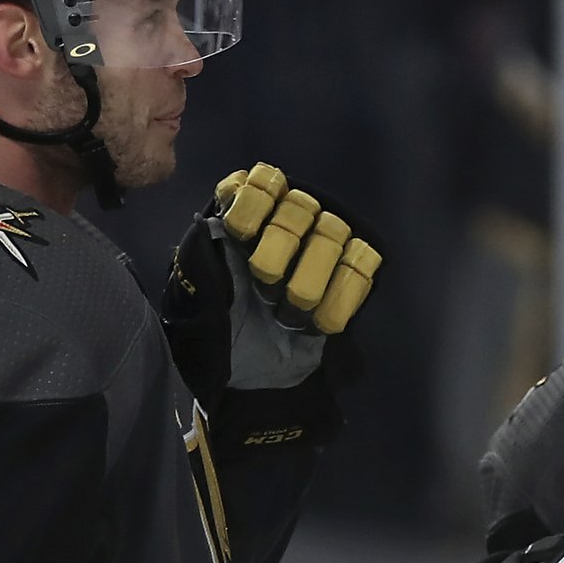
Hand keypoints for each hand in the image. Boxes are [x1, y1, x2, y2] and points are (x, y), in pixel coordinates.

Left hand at [163, 165, 379, 440]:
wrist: (252, 380)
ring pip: (332, 234)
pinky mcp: (353, 278)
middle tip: (263, 292)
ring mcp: (326, 249)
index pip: (262, 182)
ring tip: (286, 314)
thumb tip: (215, 221)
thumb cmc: (222, 331)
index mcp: (249, 220)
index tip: (240, 235)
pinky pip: (361, 268)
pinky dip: (334, 303)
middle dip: (276, 255)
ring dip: (303, 284)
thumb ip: (209, 254)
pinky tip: (314, 324)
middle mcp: (290, 225)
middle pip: (300, 207)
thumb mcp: (202, 294)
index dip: (254, 204)